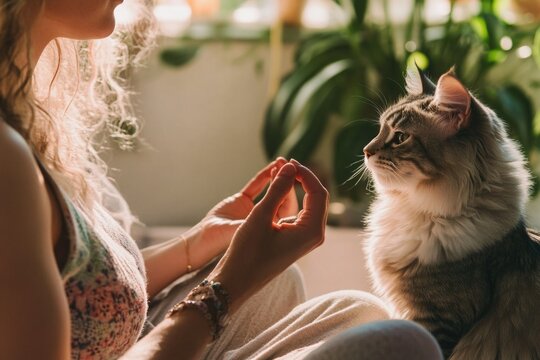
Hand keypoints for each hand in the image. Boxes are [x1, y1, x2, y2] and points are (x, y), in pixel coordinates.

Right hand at [208, 160, 328, 311]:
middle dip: (303, 179)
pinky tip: (277, 190)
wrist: (236, 282)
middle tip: (286, 164)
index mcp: (311, 231)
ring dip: (296, 187)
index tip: (289, 161)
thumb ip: (278, 189)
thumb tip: (291, 166)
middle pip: (317, 197)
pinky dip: (290, 199)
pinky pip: (299, 213)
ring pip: (309, 205)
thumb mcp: (261, 216)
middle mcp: (314, 235)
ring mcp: (305, 239)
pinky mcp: (295, 240)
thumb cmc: (247, 252)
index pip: (318, 192)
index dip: (305, 173)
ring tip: (281, 173)